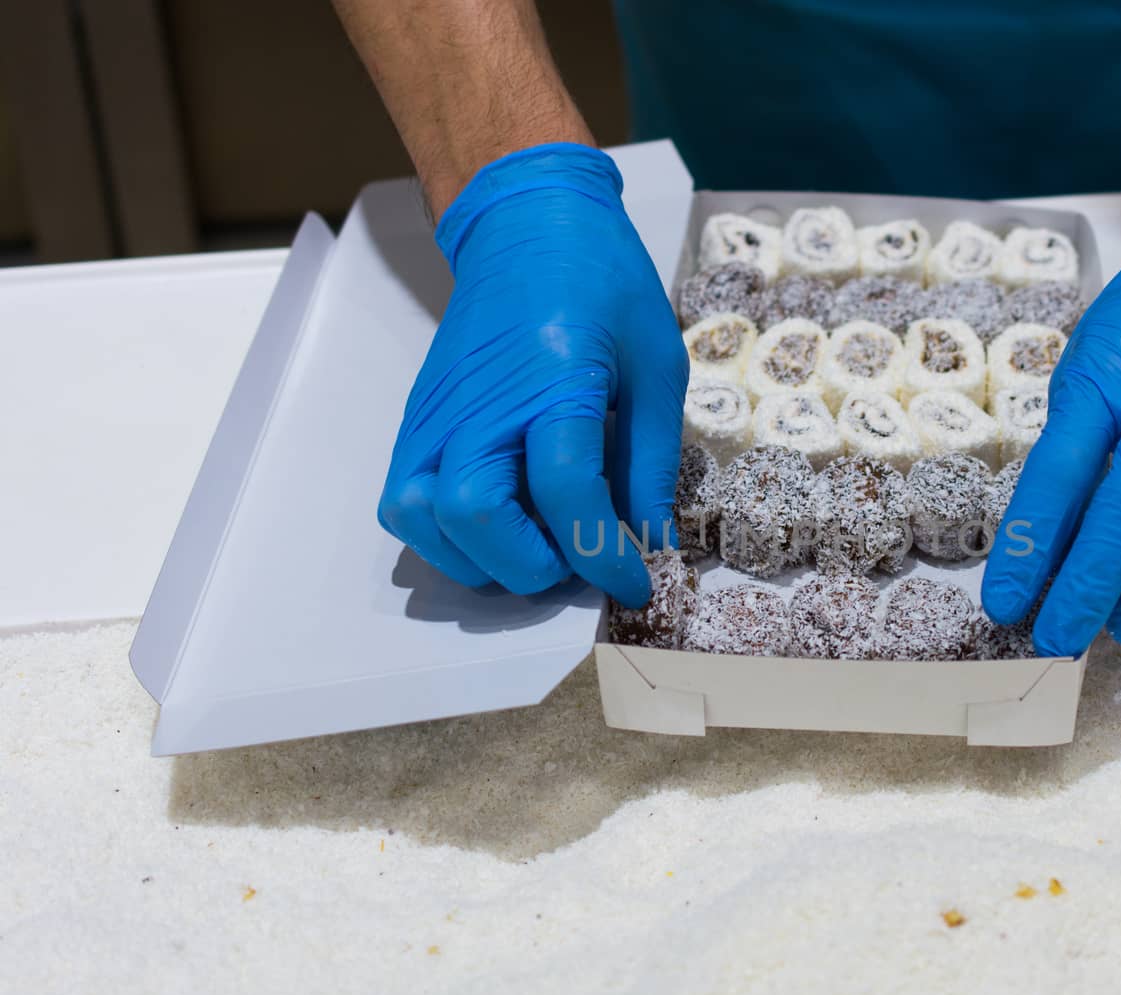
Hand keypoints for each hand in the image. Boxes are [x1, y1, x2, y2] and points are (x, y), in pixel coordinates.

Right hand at [379, 144, 686, 607]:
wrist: (527, 227)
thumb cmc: (601, 286)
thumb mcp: (656, 364)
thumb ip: (651, 462)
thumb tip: (652, 542)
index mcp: (553, 380)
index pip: (566, 491)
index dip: (603, 554)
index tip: (635, 581)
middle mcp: (480, 403)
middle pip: (476, 516)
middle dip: (536, 565)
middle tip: (580, 557)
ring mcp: (435, 416)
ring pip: (427, 523)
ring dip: (486, 558)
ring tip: (538, 544)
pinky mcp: (414, 425)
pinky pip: (403, 506)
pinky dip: (443, 538)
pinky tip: (497, 527)